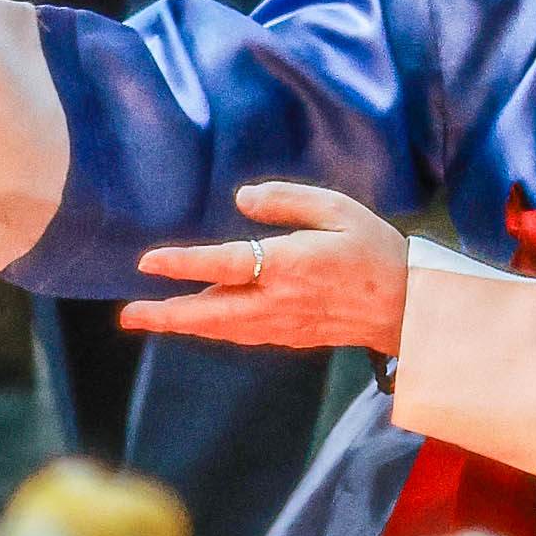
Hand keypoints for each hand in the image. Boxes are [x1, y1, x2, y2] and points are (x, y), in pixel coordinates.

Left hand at [123, 180, 408, 354]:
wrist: (407, 305)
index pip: (226, 265)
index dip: (184, 263)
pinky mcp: (288, 337)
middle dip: (167, 315)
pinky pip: (240, 334)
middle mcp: (280, 301)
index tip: (149, 261)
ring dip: (182, 325)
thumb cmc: (374, 249)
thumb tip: (240, 198)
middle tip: (128, 315)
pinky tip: (193, 322)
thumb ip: (286, 200)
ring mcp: (283, 324)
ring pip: (221, 329)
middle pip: (211, 312)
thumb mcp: (337, 208)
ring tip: (147, 318)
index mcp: (290, 265)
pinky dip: (211, 329)